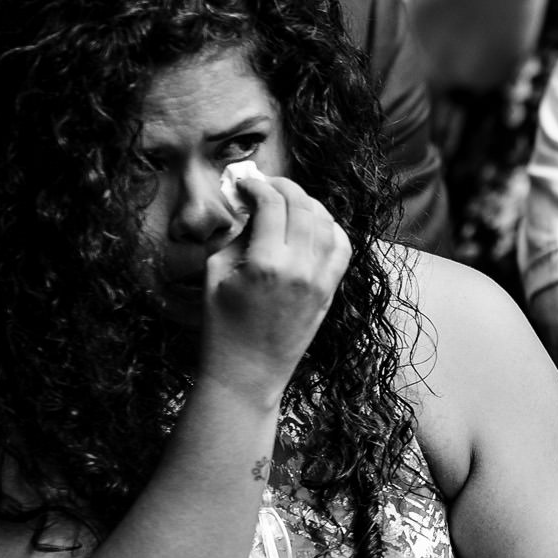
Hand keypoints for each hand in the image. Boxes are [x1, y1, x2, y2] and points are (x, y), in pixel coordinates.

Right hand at [201, 172, 350, 399]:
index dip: (257, 185)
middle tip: (265, 184)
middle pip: (303, 207)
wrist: (248, 373)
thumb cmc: (222, 327)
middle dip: (284, 186)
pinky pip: (342, 249)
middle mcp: (300, 269)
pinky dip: (331, 229)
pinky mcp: (329, 291)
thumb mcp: (215, 275)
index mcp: (266, 263)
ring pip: (327, 223)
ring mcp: (320, 281)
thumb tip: (250, 207)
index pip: (273, 204)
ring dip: (308, 204)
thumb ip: (235, 235)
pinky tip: (313, 224)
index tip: (244, 183)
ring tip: (287, 200)